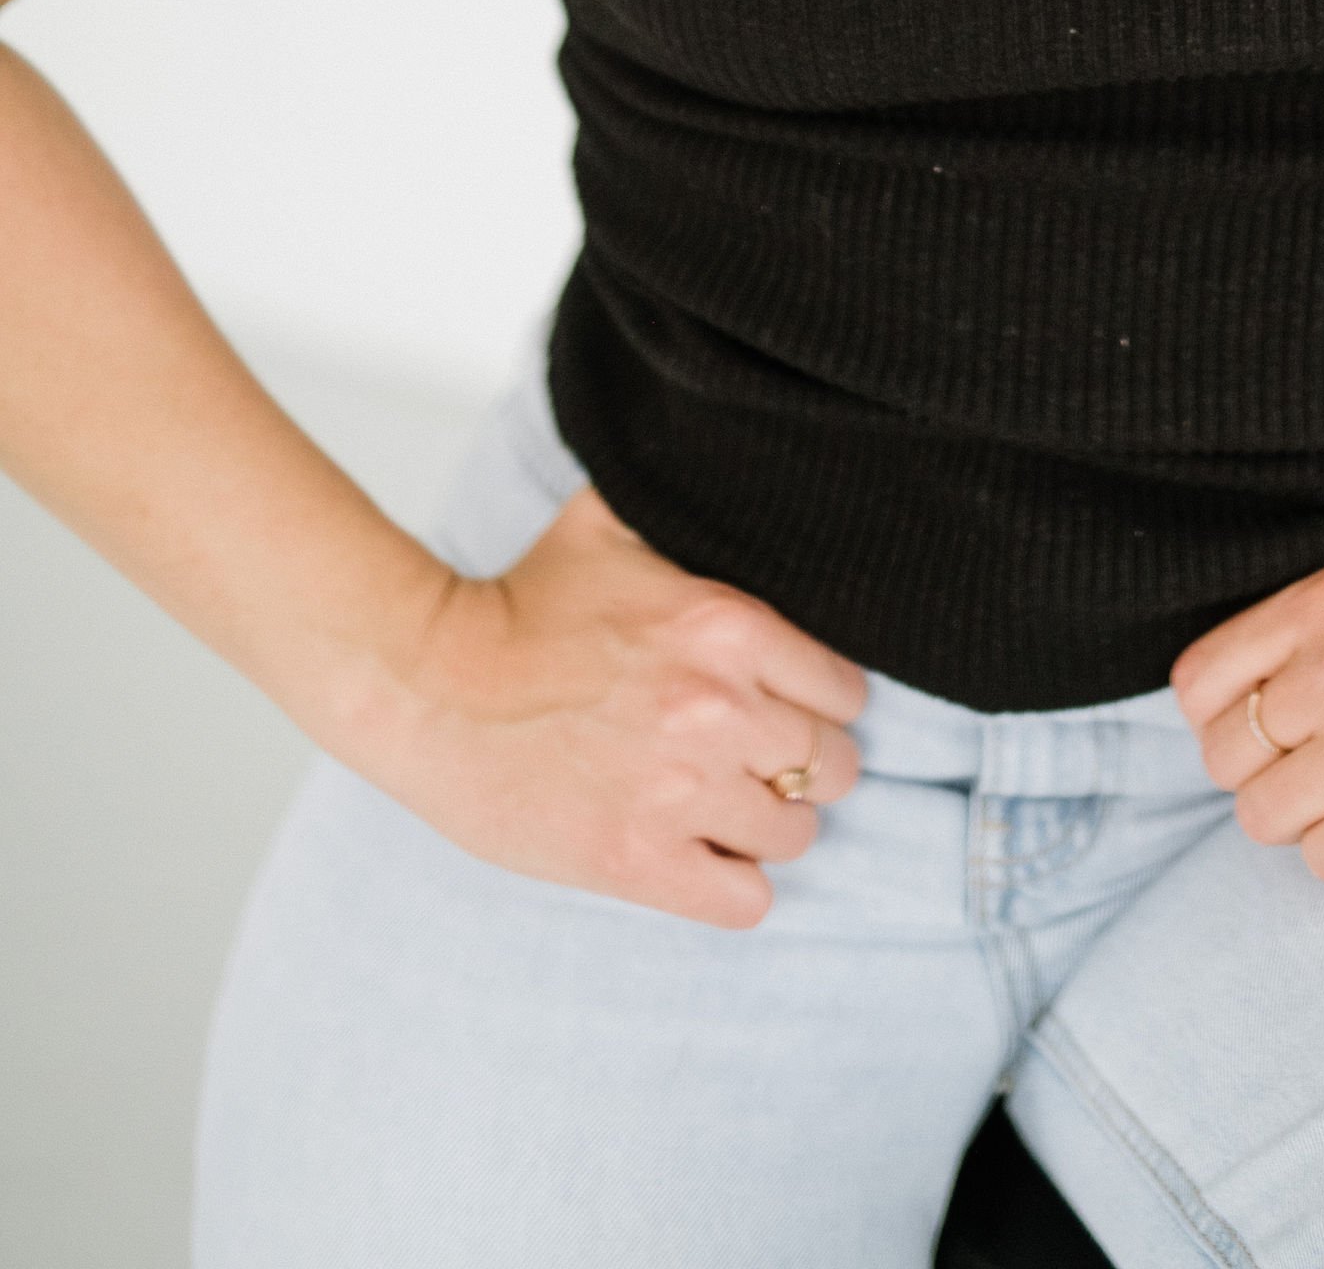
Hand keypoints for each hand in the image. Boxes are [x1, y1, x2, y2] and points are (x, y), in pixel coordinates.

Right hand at [358, 486, 867, 930]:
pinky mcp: (635, 860)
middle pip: (836, 765)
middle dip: (806, 765)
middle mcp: (719, 710)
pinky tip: (701, 857)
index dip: (825, 703)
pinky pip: (745, 901)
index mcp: (726, 625)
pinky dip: (734, 885)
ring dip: (770, 826)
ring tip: (727, 809)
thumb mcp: (613, 523)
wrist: (427, 684)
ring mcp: (680, 792)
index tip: (792, 707)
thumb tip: (732, 472)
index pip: (846, 690)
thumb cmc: (519, 604)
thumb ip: (686, 508)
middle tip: (761, 762)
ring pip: (797, 835)